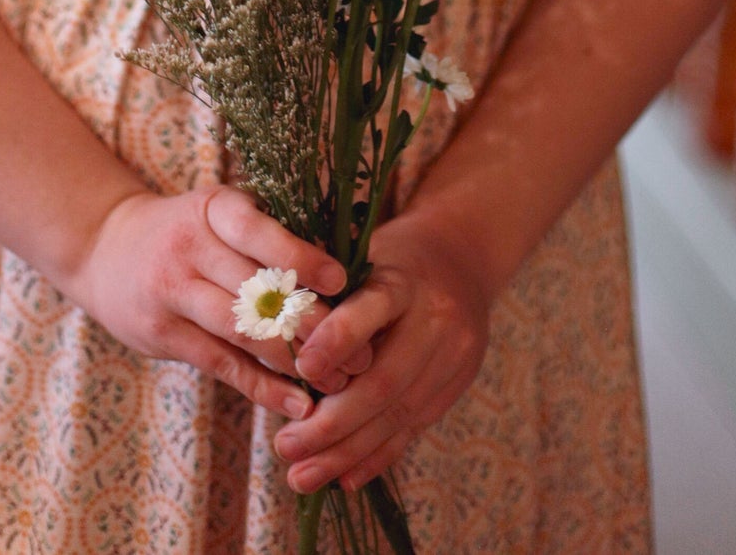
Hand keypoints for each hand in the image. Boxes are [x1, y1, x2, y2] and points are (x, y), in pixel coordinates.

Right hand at [68, 184, 370, 420]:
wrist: (106, 248)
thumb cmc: (185, 230)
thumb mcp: (217, 212)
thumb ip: (267, 232)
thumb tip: (343, 265)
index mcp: (213, 208)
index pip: (258, 231)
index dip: (300, 256)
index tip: (342, 280)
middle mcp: (189, 247)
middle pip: (257, 288)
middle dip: (313, 321)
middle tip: (361, 348)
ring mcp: (172, 291)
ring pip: (242, 331)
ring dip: (295, 360)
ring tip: (340, 382)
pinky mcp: (163, 334)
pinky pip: (222, 365)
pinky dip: (263, 388)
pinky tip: (297, 403)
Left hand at [271, 209, 492, 494]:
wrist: (462, 258)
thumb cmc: (391, 257)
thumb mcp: (364, 255)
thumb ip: (329, 293)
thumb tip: (273, 338)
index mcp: (404, 279)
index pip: (372, 309)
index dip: (337, 341)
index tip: (301, 370)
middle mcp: (435, 320)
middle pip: (384, 381)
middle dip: (331, 423)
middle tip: (284, 447)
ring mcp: (452, 358)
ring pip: (396, 416)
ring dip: (345, 453)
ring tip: (300, 477)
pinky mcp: (456, 386)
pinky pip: (412, 430)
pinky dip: (375, 458)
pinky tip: (341, 480)